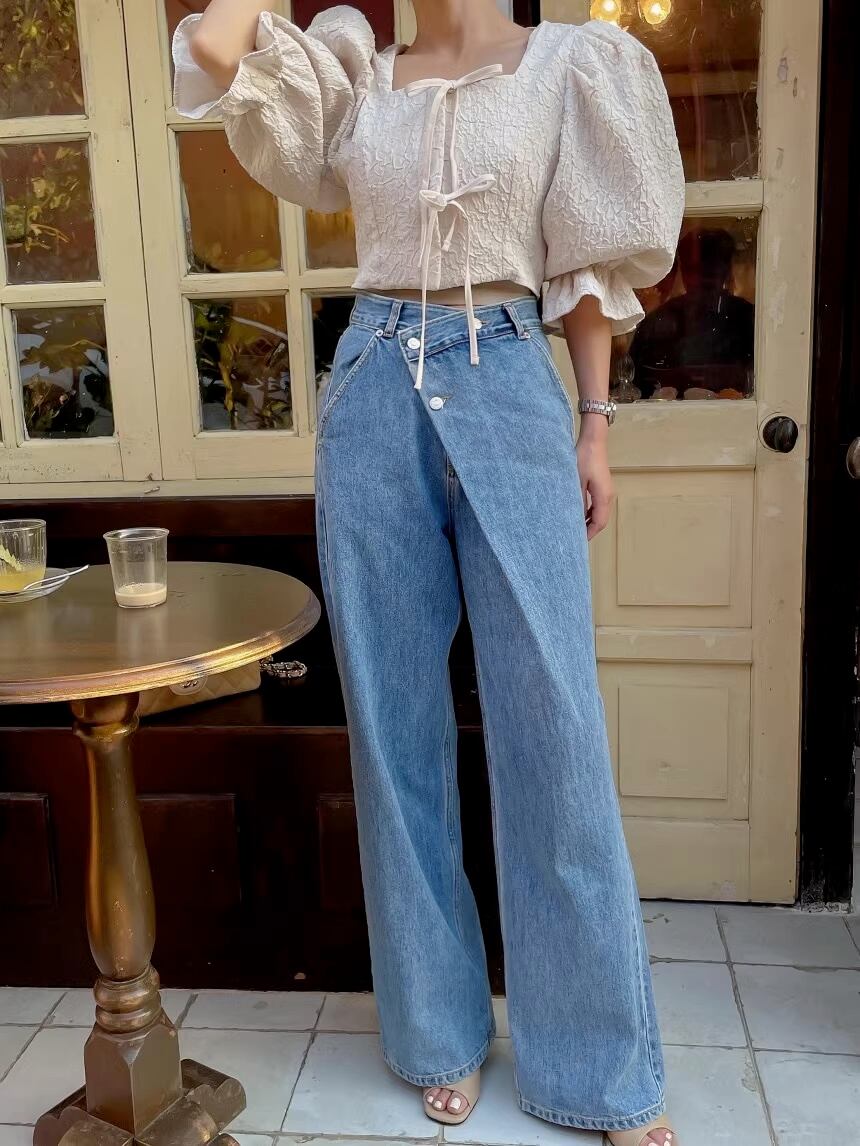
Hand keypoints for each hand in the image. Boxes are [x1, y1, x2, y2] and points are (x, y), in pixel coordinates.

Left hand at [577, 419, 613, 540]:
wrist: (593, 441)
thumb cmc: (584, 458)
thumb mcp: (576, 481)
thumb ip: (577, 500)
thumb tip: (574, 517)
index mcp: (603, 497)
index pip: (599, 522)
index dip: (590, 533)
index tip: (578, 541)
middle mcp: (608, 496)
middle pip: (601, 520)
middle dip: (590, 530)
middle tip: (575, 537)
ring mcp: (607, 491)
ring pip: (600, 513)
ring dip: (589, 522)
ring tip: (575, 528)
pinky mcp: (603, 487)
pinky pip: (598, 505)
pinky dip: (590, 513)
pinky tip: (579, 514)